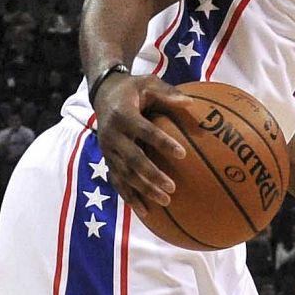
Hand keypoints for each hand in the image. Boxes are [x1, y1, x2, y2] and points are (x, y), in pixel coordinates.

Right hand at [90, 72, 189, 215]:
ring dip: (143, 189)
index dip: (162, 142)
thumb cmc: (133, 89)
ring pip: (124, 174)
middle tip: (172, 187)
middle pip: (132, 158)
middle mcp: (112, 135)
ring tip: (165, 201)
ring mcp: (108, 150)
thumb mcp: (148, 83)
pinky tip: (145, 211)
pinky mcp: (107, 160)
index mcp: (123, 115)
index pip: (144, 131)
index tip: (182, 154)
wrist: (103, 94)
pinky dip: (130, 197)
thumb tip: (191, 102)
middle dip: (151, 174)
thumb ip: (168, 93)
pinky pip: (117, 182)